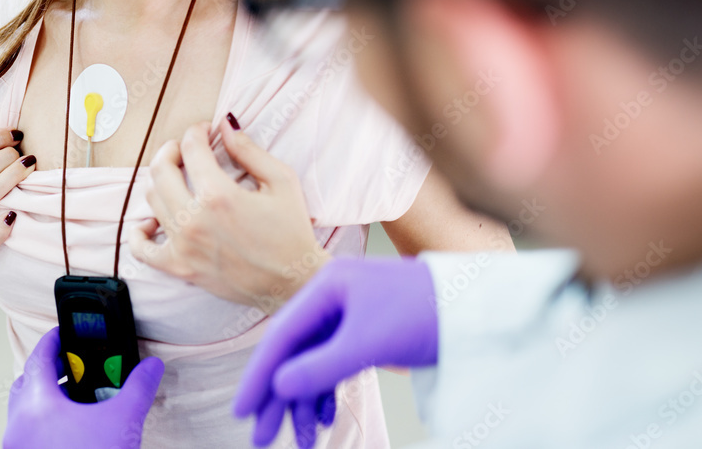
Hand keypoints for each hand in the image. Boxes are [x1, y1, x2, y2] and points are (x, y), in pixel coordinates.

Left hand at [3, 327, 164, 448]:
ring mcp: (18, 448)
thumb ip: (138, 387)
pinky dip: (46, 422)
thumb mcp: (124, 421)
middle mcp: (19, 425)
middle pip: (27, 383)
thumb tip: (152, 367)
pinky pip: (29, 434)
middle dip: (50, 371)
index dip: (52, 341)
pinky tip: (73, 430)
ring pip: (26, 411)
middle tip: (74, 366)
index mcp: (36, 405)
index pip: (38, 358)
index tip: (63, 332)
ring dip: (48, 398)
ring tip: (77, 399)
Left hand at [128, 115, 329, 310]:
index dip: (196, 131)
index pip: (191, 148)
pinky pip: (142, 249)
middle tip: (184, 148)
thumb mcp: (281, 181)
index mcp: (219, 195)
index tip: (204, 130)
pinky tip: (153, 221)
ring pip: (151, 199)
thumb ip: (249, 150)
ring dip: (160, 180)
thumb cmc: (291, 232)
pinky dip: (139, 232)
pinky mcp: (180, 268)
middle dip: (171, 149)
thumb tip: (225, 124)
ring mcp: (183, 245)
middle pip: (161, 169)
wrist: (294, 282)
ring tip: (176, 177)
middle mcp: (194, 219)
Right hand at [233, 257, 438, 446]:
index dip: (259, 376)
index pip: (280, 336)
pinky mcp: (368, 332)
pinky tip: (326, 419)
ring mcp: (350, 315)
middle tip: (262, 438)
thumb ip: (321, 367)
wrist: (479, 307)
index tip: (242, 412)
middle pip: (293, 352)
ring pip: (314, 363)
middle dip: (278, 397)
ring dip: (306, 402)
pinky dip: (329, 392)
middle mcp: (333, 299)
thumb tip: (279, 387)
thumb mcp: (369, 343)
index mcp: (327, 288)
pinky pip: (336, 365)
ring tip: (302, 442)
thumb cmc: (424, 313)